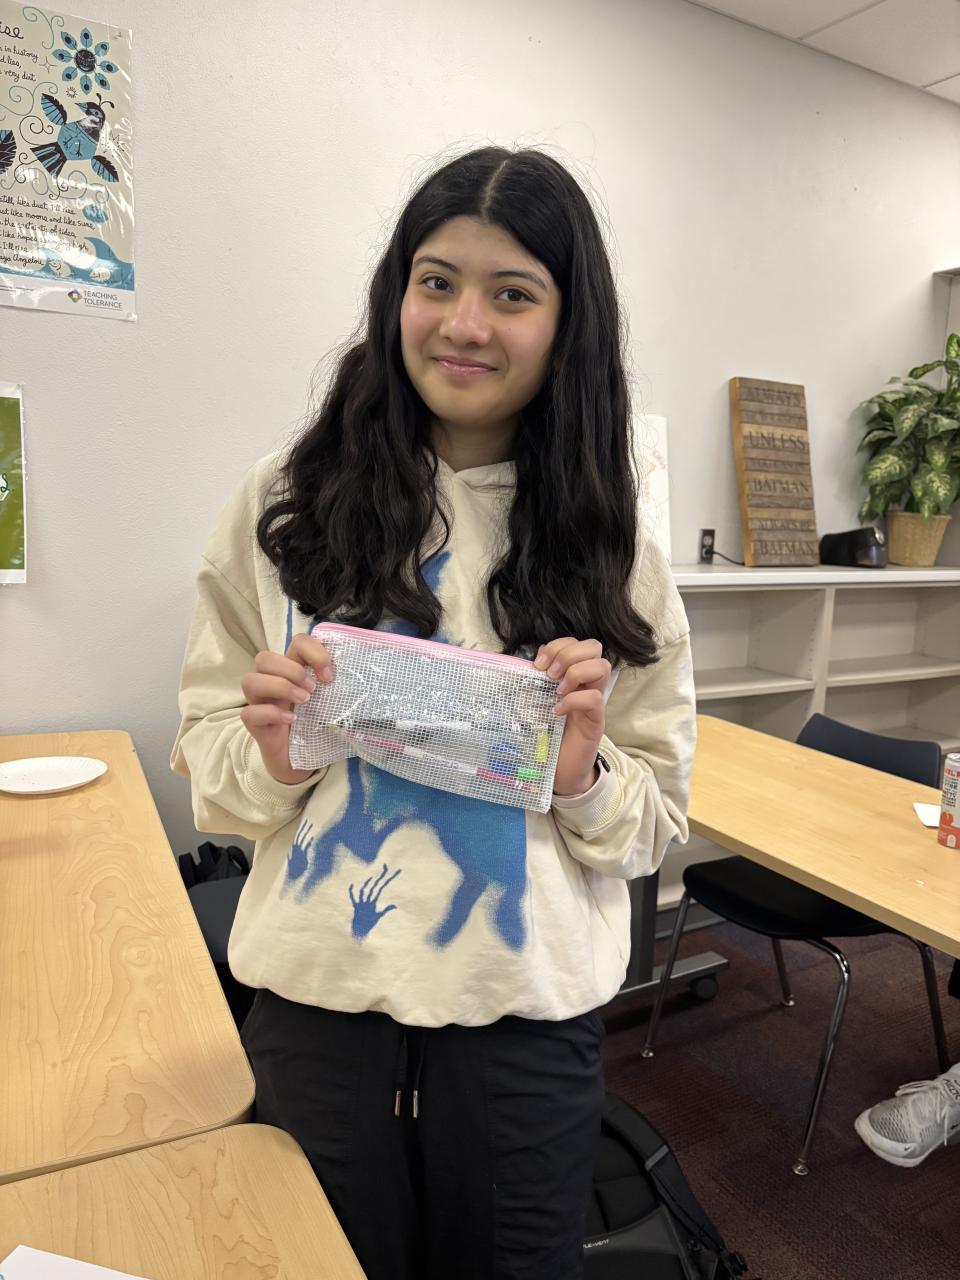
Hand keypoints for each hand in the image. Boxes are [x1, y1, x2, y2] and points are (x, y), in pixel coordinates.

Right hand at [240, 634, 332, 783]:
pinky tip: (291, 721)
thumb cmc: (313, 726)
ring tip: (304, 702)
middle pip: (264, 657)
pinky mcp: (253, 724)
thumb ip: (335, 686)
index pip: (297, 642)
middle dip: (292, 671)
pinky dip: (272, 713)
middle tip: (313, 691)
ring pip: (250, 680)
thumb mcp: (327, 702)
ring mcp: (259, 702)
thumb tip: (357, 674)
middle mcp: (271, 682)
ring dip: (281, 687)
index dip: (313, 651)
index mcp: (291, 670)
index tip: (328, 675)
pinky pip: (250, 712)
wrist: (298, 761)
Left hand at [535, 637, 610, 796]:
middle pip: (594, 646)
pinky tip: (557, 711)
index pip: (576, 642)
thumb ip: (534, 684)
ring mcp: (594, 701)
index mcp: (572, 675)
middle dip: (568, 653)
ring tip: (557, 690)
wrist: (559, 771)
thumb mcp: (536, 703)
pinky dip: (573, 700)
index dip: (558, 645)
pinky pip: (594, 699)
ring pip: (602, 666)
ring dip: (575, 672)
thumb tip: (524, 664)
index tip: (538, 664)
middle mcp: (587, 684)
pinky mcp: (596, 721)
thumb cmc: (547, 736)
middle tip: (549, 674)